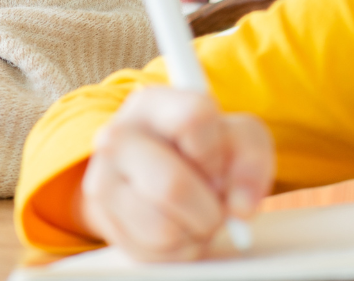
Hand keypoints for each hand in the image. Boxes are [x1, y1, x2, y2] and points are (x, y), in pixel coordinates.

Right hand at [76, 86, 273, 261]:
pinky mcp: (104, 219)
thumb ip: (251, 160)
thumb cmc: (205, 151)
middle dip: (209, 208)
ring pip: (162, 227)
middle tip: (214, 203)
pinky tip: (176, 224)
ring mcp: (102, 179)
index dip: (215, 154)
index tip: (217, 166)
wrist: (161, 174)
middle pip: (172, 186)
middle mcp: (117, 136)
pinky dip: (177, 247)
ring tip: (193, 212)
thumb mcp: (239, 139)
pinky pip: (152, 250)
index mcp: (152, 103)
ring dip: (193, 230)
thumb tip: (241, 206)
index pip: (193, 120)